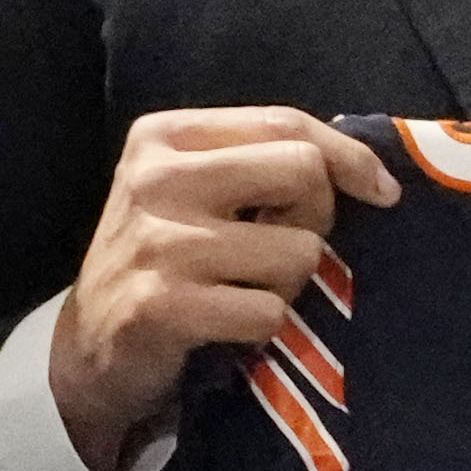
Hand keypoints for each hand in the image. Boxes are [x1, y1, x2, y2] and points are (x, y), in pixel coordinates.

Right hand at [45, 108, 399, 470]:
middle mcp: (156, 178)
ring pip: (298, 251)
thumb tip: (367, 171)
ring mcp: (158, 243)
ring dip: (290, 283)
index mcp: (165, 136)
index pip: (284, 122)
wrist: (88, 348)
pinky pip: (269, 311)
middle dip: (317, 218)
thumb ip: (258, 165)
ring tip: (245, 290)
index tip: (382, 190)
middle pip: (301, 171)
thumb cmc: (162, 261)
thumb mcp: (191, 191)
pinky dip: (265, 327)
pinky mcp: (163, 306)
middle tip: (286, 248)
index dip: (348, 155)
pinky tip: (228, 326)